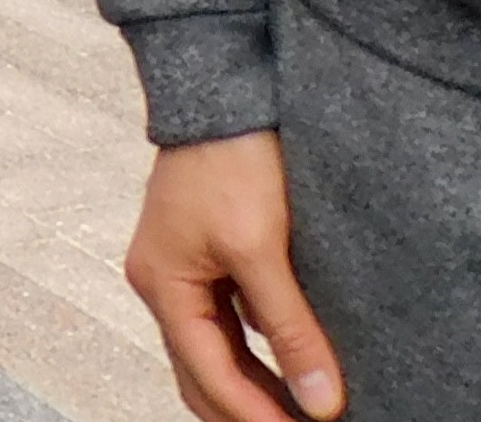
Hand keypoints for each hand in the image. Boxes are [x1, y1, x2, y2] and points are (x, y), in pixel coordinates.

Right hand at [129, 131, 343, 420]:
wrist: (224, 91)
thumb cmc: (230, 159)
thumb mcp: (261, 249)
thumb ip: (288, 330)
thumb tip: (319, 400)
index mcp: (162, 284)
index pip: (209, 376)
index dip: (256, 417)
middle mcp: (162, 282)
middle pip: (201, 373)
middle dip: (244, 411)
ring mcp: (181, 267)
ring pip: (214, 351)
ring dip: (252, 385)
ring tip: (301, 408)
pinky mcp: (205, 253)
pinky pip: (226, 321)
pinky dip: (254, 352)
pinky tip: (290, 361)